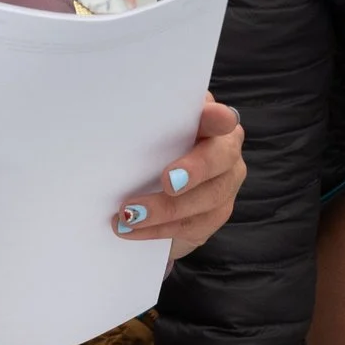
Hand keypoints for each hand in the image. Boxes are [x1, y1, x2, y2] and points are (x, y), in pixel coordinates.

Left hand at [110, 96, 244, 260]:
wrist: (151, 190)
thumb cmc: (150, 150)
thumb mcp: (148, 135)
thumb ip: (148, 127)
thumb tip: (119, 126)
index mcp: (210, 122)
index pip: (219, 115)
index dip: (219, 117)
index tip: (218, 118)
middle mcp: (225, 150)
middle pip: (221, 158)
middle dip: (195, 170)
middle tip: (168, 182)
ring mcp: (225, 185)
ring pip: (208, 198)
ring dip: (165, 208)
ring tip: (129, 214)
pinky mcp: (214, 216)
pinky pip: (191, 226)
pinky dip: (157, 229)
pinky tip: (131, 229)